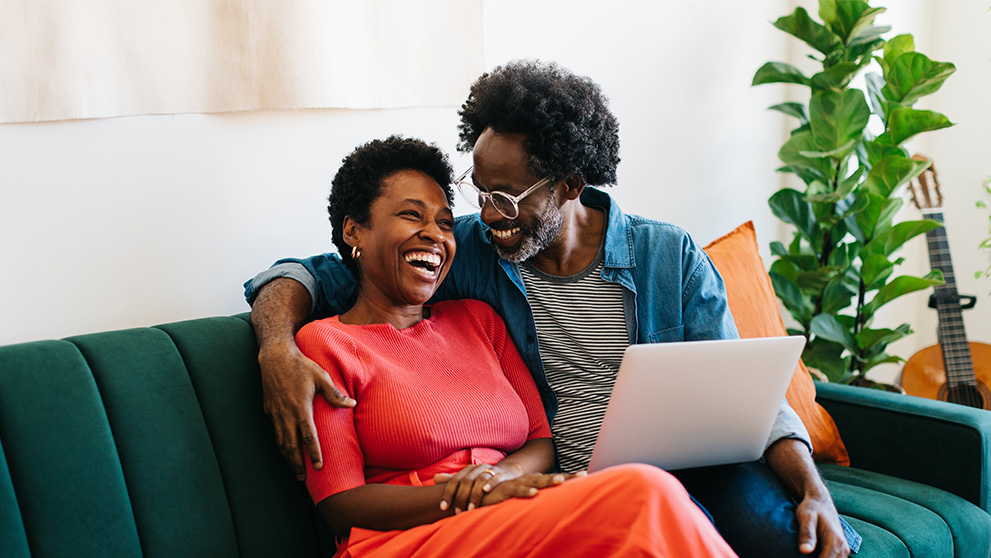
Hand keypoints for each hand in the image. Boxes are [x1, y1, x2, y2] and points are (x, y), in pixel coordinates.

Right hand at [259, 341, 354, 480]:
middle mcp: (286, 414)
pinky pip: (275, 432)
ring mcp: (275, 413)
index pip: (308, 436)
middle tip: (304, 478)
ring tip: (295, 470)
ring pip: (280, 442)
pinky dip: (280, 445)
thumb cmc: (301, 365)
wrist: (275, 357)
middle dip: (297, 464)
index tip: (319, 466)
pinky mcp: (269, 410)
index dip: (314, 453)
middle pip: (291, 446)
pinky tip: (286, 450)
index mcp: (300, 407)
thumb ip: (335, 393)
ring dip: (287, 458)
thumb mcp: (321, 376)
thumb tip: (352, 404)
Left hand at [434, 464, 516, 513]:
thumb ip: (453, 480)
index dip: (448, 493)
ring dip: (474, 495)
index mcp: (468, 470)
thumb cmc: (483, 478)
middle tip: (457, 512)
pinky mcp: (502, 474)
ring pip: (480, 480)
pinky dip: (490, 483)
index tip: (442, 507)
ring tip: (470, 509)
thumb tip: (435, 478)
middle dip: (460, 497)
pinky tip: (485, 491)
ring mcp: (490, 470)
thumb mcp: (468, 479)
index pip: (454, 481)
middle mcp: (477, 468)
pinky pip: (496, 477)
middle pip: (466, 481)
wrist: (507, 472)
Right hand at [478, 472, 585, 507]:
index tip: (584, 474)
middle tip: (581, 475)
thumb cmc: (504, 495)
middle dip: (565, 477)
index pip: (554, 478)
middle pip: (549, 477)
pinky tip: (535, 493)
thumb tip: (550, 498)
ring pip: (535, 481)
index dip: (569, 477)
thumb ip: (534, 494)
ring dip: (548, 480)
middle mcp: (528, 480)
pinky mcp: (505, 490)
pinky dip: (526, 491)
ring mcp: (517, 484)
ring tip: (560, 480)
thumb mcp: (522, 495)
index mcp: (533, 481)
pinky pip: (517, 490)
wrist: (480, 492)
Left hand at [795, 492, 850, 556]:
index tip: (801, 556)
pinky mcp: (842, 550)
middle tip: (804, 550)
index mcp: (835, 541)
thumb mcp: (806, 518)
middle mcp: (843, 547)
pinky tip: (814, 554)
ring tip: (808, 554)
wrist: (820, 500)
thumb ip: (807, 534)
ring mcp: (844, 549)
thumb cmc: (811, 508)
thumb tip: (804, 551)